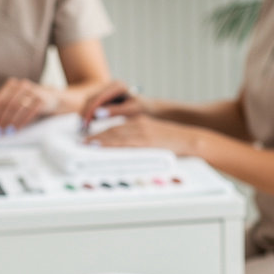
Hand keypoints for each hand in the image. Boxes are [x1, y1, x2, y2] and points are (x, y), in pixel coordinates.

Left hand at [0, 78, 59, 130]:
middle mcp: (23, 85)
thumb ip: (1, 108)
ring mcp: (33, 91)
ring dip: (10, 121)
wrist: (55, 99)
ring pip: (17, 108)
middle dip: (1, 118)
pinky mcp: (42, 100)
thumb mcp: (16, 102)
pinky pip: (29, 112)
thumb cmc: (31, 102)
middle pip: (8, 103)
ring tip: (6, 131)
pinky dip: (22, 122)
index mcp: (13, 84)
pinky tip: (17, 129)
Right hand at [80, 81, 144, 128]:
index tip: (86, 123)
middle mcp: (111, 85)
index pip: (99, 98)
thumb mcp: (132, 111)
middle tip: (82, 127)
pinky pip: (94, 104)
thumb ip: (116, 111)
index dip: (90, 111)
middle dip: (85, 113)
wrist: (148, 107)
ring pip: (90, 101)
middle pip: (92, 98)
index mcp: (119, 86)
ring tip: (83, 127)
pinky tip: (87, 123)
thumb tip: (97, 114)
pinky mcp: (105, 95)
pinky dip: (89, 113)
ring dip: (85, 113)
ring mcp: (107, 89)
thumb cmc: (143, 110)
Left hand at [85, 114, 199, 154]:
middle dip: (95, 136)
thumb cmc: (175, 142)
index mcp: (141, 123)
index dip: (101, 133)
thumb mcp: (156, 137)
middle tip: (81, 143)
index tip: (89, 139)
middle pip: (112, 130)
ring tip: (86, 145)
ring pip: (116, 135)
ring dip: (99, 140)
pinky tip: (102, 147)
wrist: (192, 140)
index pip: (116, 127)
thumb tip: (127, 151)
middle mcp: (139, 125)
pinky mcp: (147, 140)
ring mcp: (142, 132)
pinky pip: (124, 142)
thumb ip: (141, 141)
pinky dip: (111, 144)